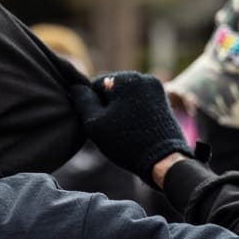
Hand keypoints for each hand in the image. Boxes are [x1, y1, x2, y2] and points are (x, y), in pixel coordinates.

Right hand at [69, 72, 192, 188]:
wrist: (163, 160)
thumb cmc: (126, 142)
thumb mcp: (94, 123)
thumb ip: (82, 101)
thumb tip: (75, 87)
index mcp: (126, 79)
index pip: (96, 85)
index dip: (92, 105)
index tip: (98, 123)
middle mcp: (143, 78)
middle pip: (112, 89)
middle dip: (107, 106)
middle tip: (110, 128)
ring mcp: (156, 89)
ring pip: (125, 96)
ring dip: (119, 110)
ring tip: (123, 131)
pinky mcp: (163, 100)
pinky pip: (139, 102)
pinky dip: (132, 113)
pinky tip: (133, 129)